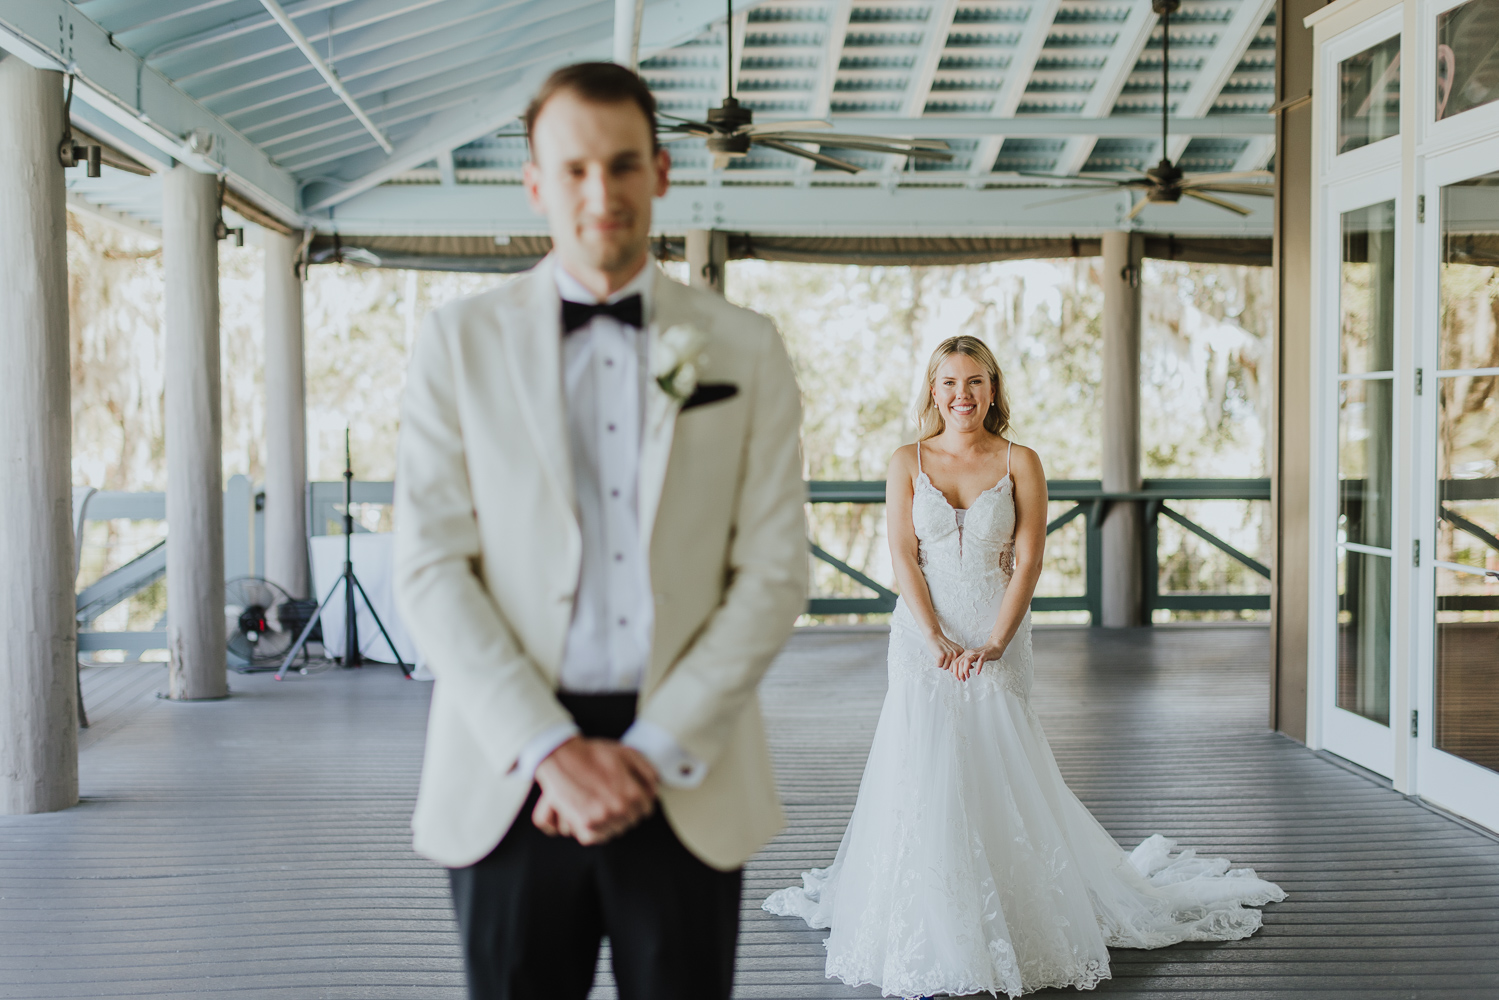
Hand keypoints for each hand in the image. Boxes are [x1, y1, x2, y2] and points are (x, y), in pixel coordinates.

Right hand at [532, 737, 657, 844]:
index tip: (630, 796)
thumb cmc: (593, 754)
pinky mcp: (584, 825)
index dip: (639, 801)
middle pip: (631, 821)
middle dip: (625, 811)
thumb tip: (655, 787)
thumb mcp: (627, 754)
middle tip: (613, 799)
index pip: (646, 809)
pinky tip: (593, 817)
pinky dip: (595, 830)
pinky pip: (597, 837)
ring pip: (615, 830)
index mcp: (633, 793)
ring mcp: (602, 819)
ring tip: (602, 806)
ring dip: (611, 821)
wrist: (563, 757)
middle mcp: (620, 809)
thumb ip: (646, 771)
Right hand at [926, 631, 964, 675]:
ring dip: (941, 663)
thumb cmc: (944, 645)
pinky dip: (936, 662)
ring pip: (944, 668)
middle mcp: (956, 653)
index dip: (953, 665)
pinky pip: (939, 665)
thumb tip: (972, 667)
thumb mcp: (955, 650)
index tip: (950, 659)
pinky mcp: (942, 655)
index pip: (959, 667)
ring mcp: (949, 654)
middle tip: (944, 657)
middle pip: (952, 669)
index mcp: (961, 652)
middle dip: (946, 665)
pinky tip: (937, 655)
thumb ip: (962, 659)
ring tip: (941, 654)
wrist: (935, 636)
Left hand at [953, 643, 1002, 680]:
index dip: (955, 672)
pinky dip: (978, 667)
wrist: (994, 647)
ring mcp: (977, 653)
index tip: (958, 678)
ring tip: (968, 677)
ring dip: (966, 671)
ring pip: (967, 661)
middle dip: (959, 673)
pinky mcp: (984, 655)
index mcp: (965, 654)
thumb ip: (966, 664)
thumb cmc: (983, 654)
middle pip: (960, 663)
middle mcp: (969, 653)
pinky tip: (977, 673)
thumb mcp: (972, 658)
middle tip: (963, 679)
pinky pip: (980, 661)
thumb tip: (961, 672)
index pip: (955, 662)